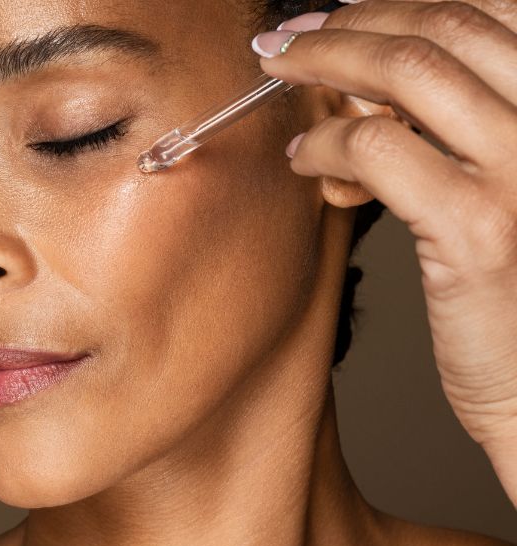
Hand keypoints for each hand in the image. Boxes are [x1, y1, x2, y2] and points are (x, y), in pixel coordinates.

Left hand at [250, 0, 516, 504]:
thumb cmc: (514, 286)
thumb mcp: (501, 183)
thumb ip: (457, 127)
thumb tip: (371, 86)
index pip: (487, 12)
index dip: (402, 5)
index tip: (340, 14)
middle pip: (445, 28)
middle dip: (352, 24)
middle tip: (291, 39)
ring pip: (409, 73)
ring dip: (328, 65)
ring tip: (282, 76)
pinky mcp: (478, 225)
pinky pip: (379, 149)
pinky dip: (328, 143)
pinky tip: (305, 159)